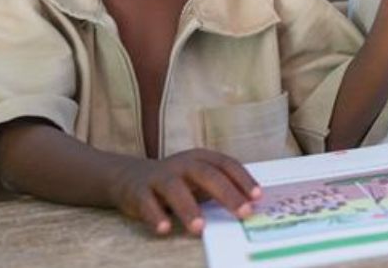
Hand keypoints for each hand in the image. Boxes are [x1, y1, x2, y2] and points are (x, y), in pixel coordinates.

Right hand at [108, 149, 260, 235]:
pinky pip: (147, 204)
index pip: (226, 164)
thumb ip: (220, 187)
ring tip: (200, 227)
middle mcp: (182, 164)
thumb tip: (250, 204)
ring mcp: (159, 176)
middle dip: (227, 193)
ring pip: (174, 189)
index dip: (243, 179)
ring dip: (188, 208)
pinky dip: (155, 216)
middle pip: (206, 174)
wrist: (129, 177)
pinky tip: (165, 229)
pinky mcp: (139, 191)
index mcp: (200, 158)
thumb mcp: (199, 179)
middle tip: (243, 212)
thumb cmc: (176, 181)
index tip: (258, 197)